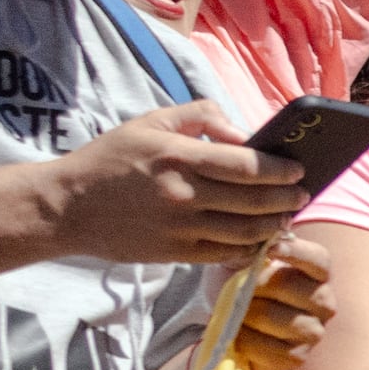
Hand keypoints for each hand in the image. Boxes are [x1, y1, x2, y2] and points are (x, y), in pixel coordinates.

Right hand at [46, 106, 305, 263]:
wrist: (66, 207)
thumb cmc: (111, 159)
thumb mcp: (149, 122)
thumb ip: (200, 115)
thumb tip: (243, 131)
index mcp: (177, 156)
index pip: (246, 165)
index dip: (280, 169)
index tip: (299, 168)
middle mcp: (182, 194)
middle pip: (255, 201)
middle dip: (288, 198)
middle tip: (303, 194)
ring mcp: (179, 228)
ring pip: (246, 232)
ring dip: (275, 226)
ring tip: (286, 216)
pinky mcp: (175, 253)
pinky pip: (226, 254)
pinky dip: (251, 248)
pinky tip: (262, 239)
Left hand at [219, 230, 336, 369]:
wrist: (236, 331)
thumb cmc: (244, 289)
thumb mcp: (245, 262)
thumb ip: (254, 249)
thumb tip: (262, 240)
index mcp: (318, 275)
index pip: (318, 259)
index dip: (296, 252)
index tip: (269, 248)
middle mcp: (324, 303)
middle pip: (287, 286)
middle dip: (253, 286)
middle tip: (237, 289)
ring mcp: (314, 332)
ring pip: (274, 317)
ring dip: (246, 314)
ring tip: (237, 313)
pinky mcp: (298, 357)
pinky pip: (267, 347)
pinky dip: (245, 340)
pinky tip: (239, 335)